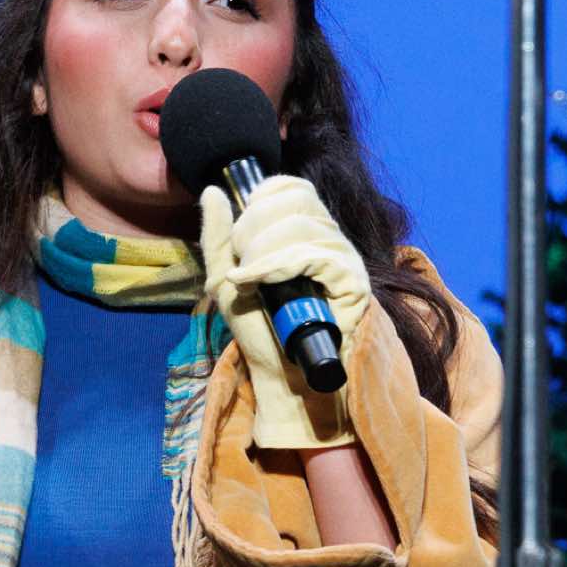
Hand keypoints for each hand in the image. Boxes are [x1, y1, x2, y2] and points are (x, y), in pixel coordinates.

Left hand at [199, 176, 371, 449]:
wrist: (285, 379)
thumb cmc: (262, 332)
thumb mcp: (226, 281)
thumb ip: (217, 236)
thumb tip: (214, 190)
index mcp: (306, 231)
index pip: (291, 187)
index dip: (261, 200)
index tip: (242, 237)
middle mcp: (330, 238)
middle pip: (293, 200)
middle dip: (253, 228)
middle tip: (244, 266)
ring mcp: (343, 258)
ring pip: (299, 225)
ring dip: (262, 251)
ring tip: (253, 281)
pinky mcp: (352, 281)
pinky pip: (313, 255)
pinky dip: (276, 265)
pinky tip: (258, 282)